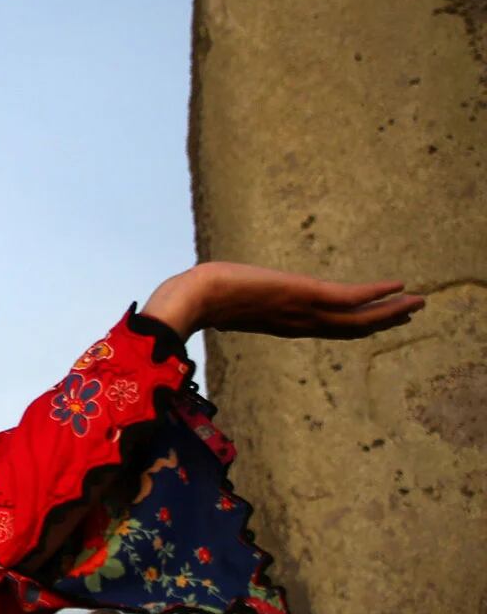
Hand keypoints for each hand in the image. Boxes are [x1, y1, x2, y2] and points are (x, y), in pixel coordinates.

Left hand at [144, 263, 421, 340]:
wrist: (195, 298)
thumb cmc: (201, 299)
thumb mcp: (226, 304)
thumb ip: (234, 308)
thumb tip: (220, 309)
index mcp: (284, 325)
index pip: (327, 328)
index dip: (356, 325)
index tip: (376, 320)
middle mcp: (300, 323)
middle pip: (352, 327)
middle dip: (383, 320)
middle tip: (411, 312)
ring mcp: (305, 310)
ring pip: (359, 317)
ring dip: (391, 309)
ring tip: (418, 302)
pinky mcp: (306, 294)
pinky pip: (351, 296)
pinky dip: (377, 292)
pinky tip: (398, 285)